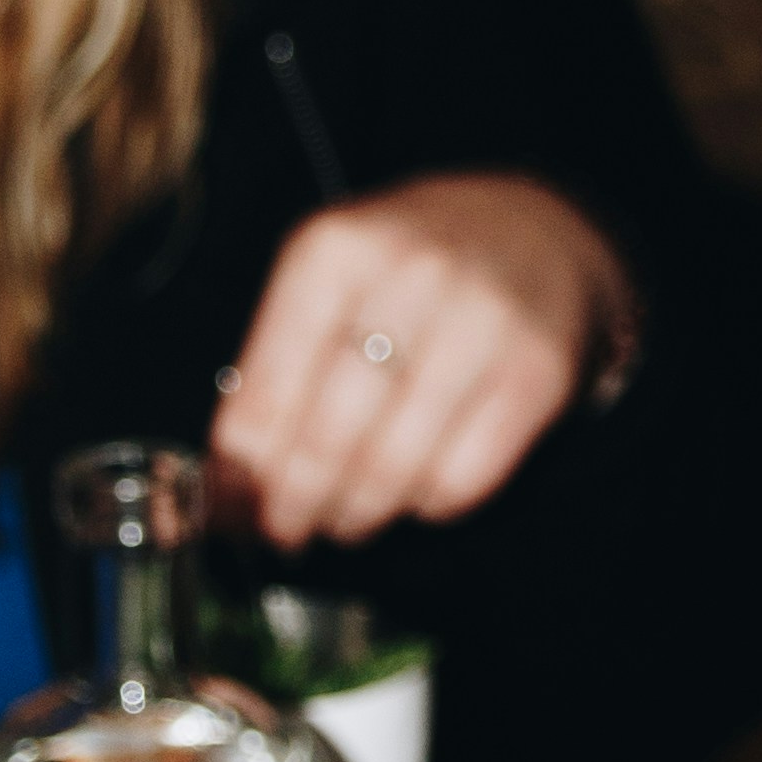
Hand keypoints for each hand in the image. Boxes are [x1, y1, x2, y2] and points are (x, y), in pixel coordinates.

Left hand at [209, 179, 633, 547]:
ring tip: (345, 516)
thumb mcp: (326, 283)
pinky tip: (414, 487)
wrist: (536, 230)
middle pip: (327, 440)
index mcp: (335, 250)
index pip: (264, 395)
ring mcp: (482, 325)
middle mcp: (410, 277)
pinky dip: (427, 505)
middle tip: (286, 532)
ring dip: (357, 514)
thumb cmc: (409, 265)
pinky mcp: (537, 373)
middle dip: (296, 507)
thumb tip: (224, 492)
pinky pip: (462, 480)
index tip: (232, 513)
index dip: (242, 475)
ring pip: (395, 470)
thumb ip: (271, 374)